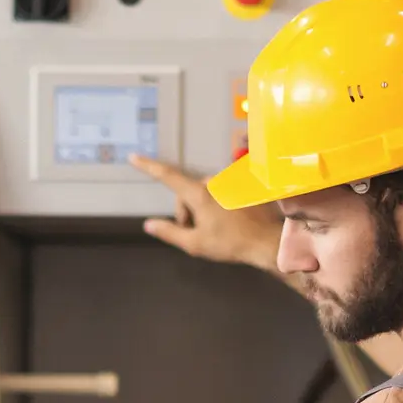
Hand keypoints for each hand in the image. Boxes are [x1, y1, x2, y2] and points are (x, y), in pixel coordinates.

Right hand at [131, 155, 281, 271]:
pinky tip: (228, 220)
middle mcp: (213, 182)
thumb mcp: (195, 244)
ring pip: (204, 192)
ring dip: (203, 208)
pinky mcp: (241, 185)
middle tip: (196, 233)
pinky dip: (218, 204)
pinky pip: (220, 191)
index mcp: (199, 194)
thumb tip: (149, 224)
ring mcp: (229, 182)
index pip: (167, 176)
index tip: (134, 157)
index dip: (148, 166)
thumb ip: (170, 232)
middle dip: (187, 211)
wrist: (267, 241)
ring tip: (215, 229)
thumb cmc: (230, 244)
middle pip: (187, 192)